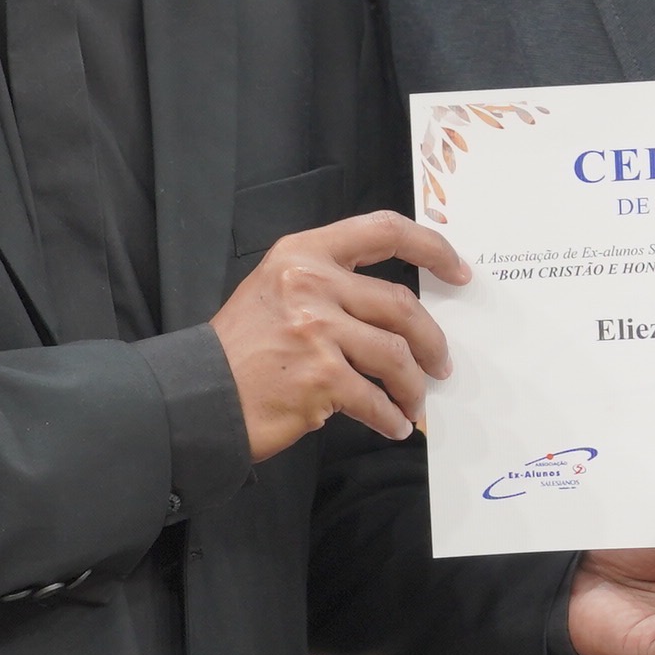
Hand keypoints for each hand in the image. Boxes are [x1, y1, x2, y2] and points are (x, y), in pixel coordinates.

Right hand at [212, 212, 469, 459]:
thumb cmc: (240, 349)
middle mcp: (310, 284)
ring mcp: (316, 331)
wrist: (196, 396)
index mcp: (303, 254)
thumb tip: (397, 310)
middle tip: (441, 363)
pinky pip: (376, 398)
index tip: (458, 269)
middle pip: (401, 304)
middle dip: (431, 340)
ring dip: (413, 386)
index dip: (431, 247)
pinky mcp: (321, 378)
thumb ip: (330, 285)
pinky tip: (391, 424)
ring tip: (413, 402)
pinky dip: (391, 416)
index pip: (382, 230)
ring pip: (396, 354)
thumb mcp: (276, 290)